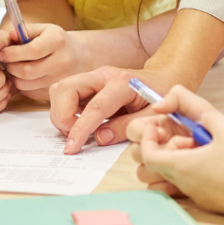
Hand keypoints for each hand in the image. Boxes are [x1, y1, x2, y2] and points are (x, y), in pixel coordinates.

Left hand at [0, 23, 90, 101]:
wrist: (81, 58)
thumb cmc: (57, 41)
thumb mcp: (45, 29)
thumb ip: (26, 30)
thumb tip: (10, 36)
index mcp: (58, 42)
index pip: (32, 50)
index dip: (12, 53)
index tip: (2, 52)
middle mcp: (61, 62)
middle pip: (27, 71)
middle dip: (10, 66)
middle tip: (5, 60)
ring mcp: (59, 80)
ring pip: (25, 84)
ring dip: (14, 76)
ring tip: (15, 66)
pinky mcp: (53, 93)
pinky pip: (29, 92)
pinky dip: (22, 84)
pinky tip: (24, 75)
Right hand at [50, 65, 177, 153]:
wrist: (162, 79)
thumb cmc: (159, 97)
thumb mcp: (151, 116)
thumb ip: (127, 127)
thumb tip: (100, 138)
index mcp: (122, 82)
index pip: (94, 106)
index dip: (80, 129)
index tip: (72, 148)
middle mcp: (102, 75)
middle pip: (66, 88)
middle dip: (62, 116)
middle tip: (75, 138)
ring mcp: (92, 78)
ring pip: (61, 90)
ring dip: (62, 114)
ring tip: (78, 132)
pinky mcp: (87, 85)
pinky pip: (65, 95)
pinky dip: (65, 112)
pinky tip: (80, 124)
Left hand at [127, 86, 223, 218]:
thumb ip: (200, 110)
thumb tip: (180, 103)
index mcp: (182, 165)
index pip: (147, 154)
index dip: (147, 139)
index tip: (158, 127)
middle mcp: (182, 182)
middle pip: (155, 165)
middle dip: (163, 147)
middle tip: (185, 137)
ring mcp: (192, 193)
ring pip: (170, 175)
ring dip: (176, 159)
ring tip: (198, 150)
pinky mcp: (203, 200)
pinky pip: (185, 185)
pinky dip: (189, 170)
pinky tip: (210, 162)